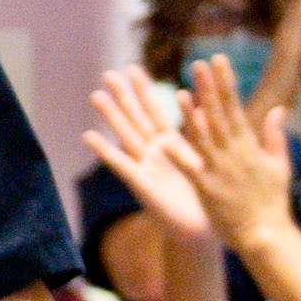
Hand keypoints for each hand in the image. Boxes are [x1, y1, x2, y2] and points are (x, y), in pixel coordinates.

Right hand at [83, 69, 214, 245]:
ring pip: (126, 135)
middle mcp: (155, 154)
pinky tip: (88, 136)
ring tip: (96, 95)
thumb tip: (212, 105)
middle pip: (136, 118)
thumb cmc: (207, 200)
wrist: (202, 233)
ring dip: (111, 116)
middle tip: (108, 73)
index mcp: (173, 146)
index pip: (156, 110)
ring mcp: (145, 168)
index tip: (133, 67)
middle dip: (123, 96)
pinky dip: (104, 150)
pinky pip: (120, 164)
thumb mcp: (209, 160)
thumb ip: (206, 133)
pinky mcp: (141, 185)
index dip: (144, 89)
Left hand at [178, 56, 299, 259]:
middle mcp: (233, 154)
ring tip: (180, 91)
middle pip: (218, 115)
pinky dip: (179, 153)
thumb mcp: (280, 165)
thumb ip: (275, 136)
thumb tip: (278, 109)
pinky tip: (164, 138)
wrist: (265, 234)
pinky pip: (190, 168)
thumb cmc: (273, 201)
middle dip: (208, 88)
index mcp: (250, 146)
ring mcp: (219, 171)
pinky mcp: (206, 189)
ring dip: (191, 114)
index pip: (235, 106)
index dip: (226, 82)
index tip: (219, 60)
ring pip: (203, 137)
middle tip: (198, 63)